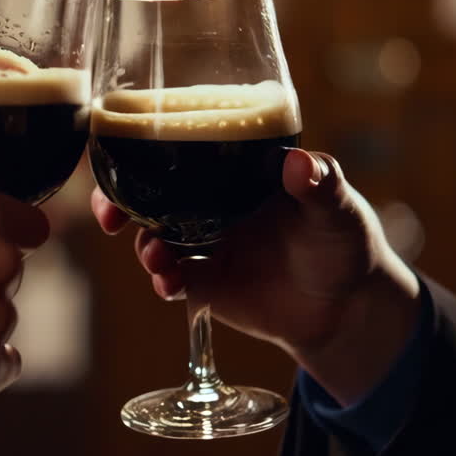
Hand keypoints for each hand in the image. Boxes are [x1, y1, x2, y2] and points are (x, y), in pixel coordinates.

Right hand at [92, 149, 419, 404]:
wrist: (346, 309)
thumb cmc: (344, 241)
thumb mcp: (338, 208)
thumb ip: (321, 185)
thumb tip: (301, 164)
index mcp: (234, 169)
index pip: (181, 145)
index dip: (143, 146)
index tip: (120, 151)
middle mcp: (209, 200)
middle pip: (148, 190)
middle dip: (118, 200)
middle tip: (110, 215)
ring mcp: (202, 240)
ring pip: (152, 235)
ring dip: (143, 245)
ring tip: (155, 257)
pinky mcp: (203, 282)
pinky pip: (169, 277)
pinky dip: (162, 280)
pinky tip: (169, 284)